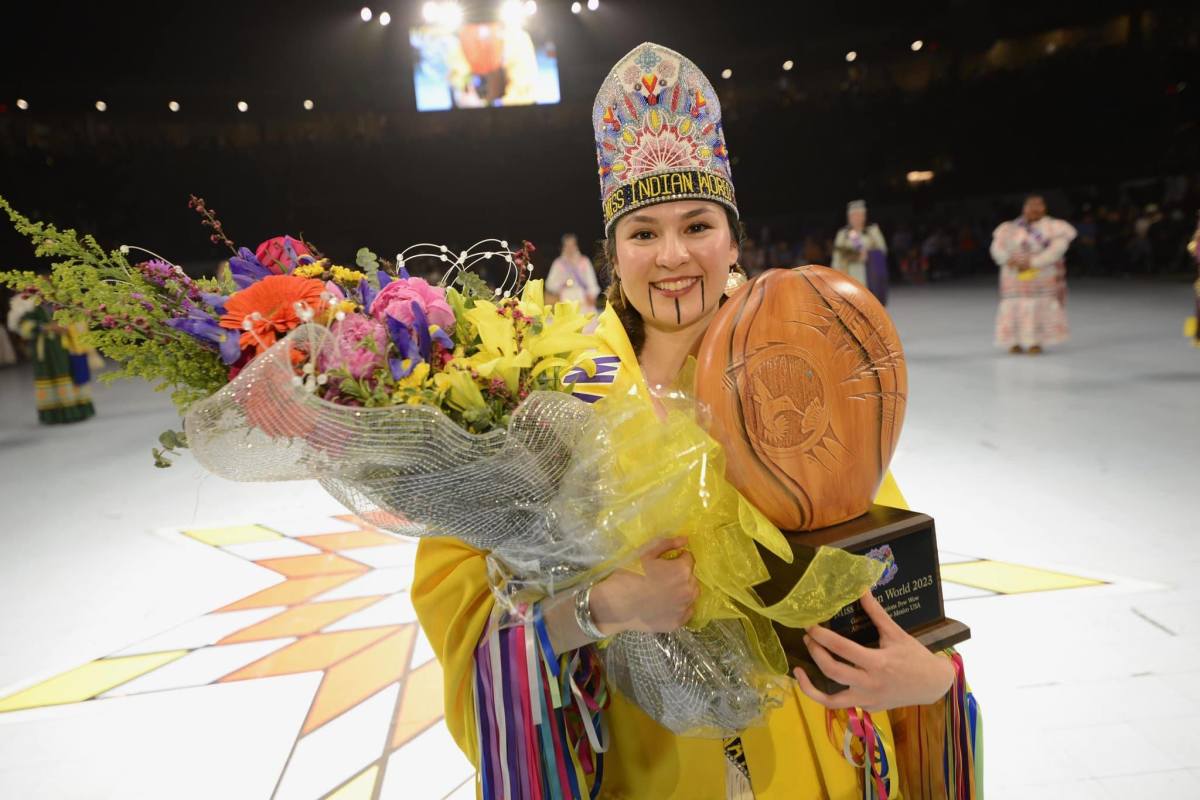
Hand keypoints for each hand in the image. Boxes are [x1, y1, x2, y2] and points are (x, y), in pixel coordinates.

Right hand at [588, 537, 698, 635]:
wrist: (616, 604)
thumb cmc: (629, 575)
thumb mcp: (646, 554)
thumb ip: (667, 544)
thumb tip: (685, 540)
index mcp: (682, 570)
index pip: (689, 559)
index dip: (678, 558)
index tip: (666, 562)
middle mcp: (688, 590)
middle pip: (692, 578)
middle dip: (682, 574)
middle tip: (664, 577)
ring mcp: (683, 609)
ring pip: (691, 595)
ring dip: (683, 590)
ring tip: (665, 592)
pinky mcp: (677, 623)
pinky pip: (685, 612)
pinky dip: (679, 607)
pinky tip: (665, 605)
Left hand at [793, 591, 954, 711]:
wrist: (934, 686)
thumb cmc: (915, 657)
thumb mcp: (896, 633)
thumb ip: (876, 613)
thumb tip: (861, 588)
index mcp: (877, 663)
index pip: (842, 648)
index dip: (822, 636)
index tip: (809, 626)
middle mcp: (869, 684)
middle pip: (832, 671)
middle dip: (815, 653)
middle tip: (807, 639)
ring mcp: (867, 700)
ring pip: (830, 701)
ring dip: (810, 687)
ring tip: (799, 671)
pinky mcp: (868, 708)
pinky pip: (843, 703)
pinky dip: (829, 692)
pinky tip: (822, 680)